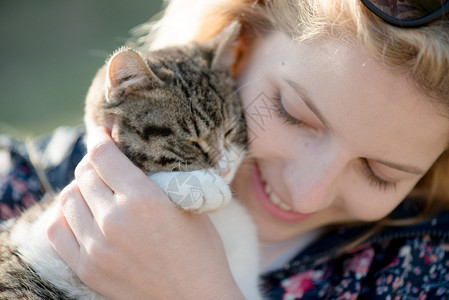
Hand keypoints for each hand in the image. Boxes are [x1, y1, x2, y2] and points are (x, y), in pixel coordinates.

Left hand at [46, 126, 243, 299]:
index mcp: (143, 199)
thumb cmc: (201, 250)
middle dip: (93, 162)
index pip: (103, 155)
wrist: (195, 298)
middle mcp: (114, 220)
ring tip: (94, 188)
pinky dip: (65, 214)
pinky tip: (80, 212)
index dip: (100, 137)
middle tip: (105, 162)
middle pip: (84, 174)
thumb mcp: (189, 206)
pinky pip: (57, 230)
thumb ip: (158, 179)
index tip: (103, 133)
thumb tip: (135, 156)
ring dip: (80, 187)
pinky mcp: (87, 268)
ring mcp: (96, 247)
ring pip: (68, 199)